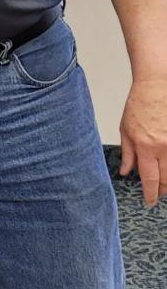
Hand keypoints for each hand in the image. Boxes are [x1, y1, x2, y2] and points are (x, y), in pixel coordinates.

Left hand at [119, 78, 166, 206]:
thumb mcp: (126, 129)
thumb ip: (128, 153)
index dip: (150, 193)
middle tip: (158, 195)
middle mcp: (163, 147)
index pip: (149, 178)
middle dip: (162, 190)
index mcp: (145, 146)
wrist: (157, 86)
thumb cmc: (140, 105)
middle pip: (166, 179)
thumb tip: (125, 172)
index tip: (150, 202)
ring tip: (165, 186)